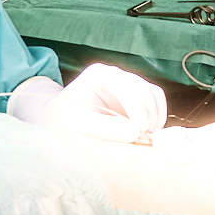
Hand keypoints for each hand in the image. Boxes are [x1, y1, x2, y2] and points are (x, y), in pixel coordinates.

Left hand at [8, 65, 166, 144]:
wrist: (58, 122)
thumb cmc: (63, 121)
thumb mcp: (78, 126)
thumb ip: (104, 129)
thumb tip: (136, 133)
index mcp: (99, 75)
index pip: (126, 86)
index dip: (137, 107)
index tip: (141, 130)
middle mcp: (116, 76)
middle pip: (144, 88)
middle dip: (148, 113)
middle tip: (147, 138)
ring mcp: (128, 86)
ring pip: (153, 94)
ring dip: (156, 116)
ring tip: (149, 137)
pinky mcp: (135, 99)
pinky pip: (154, 104)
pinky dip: (156, 118)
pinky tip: (148, 134)